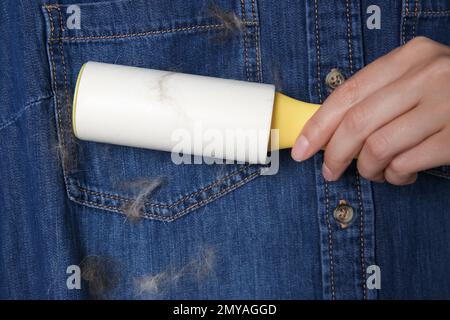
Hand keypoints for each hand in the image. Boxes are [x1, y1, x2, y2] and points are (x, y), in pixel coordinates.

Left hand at [291, 37, 449, 184]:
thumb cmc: (448, 94)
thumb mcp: (414, 80)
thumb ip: (378, 97)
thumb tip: (328, 130)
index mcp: (409, 57)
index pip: (346, 94)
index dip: (318, 126)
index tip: (302, 148)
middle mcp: (427, 76)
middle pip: (357, 123)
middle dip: (334, 154)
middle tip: (329, 171)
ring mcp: (446, 105)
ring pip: (378, 147)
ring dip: (367, 169)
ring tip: (373, 171)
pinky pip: (405, 164)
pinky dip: (393, 176)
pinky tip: (399, 174)